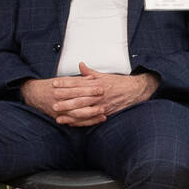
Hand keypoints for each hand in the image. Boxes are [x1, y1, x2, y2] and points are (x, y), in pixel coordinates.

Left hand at [27, 64, 156, 125]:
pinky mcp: (105, 113)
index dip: (65, 83)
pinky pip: (90, 119)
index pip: (78, 82)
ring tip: (58, 116)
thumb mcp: (104, 75)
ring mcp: (102, 104)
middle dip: (65, 100)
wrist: (135, 91)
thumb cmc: (119, 83)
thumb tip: (80, 65)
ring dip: (70, 114)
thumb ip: (90, 72)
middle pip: (78, 98)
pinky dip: (80, 122)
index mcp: (96, 83)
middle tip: (53, 102)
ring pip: (83, 110)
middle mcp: (98, 94)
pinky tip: (71, 123)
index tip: (54, 83)